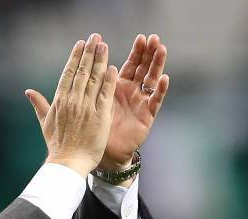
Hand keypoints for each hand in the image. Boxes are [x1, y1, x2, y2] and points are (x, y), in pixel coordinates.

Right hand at [25, 33, 117, 176]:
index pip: (68, 73)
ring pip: (94, 79)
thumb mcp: (45, 123)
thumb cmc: (57, 146)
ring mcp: (86, 108)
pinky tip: (111, 67)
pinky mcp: (100, 116)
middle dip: (89, 53)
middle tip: (95, 37)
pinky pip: (105, 94)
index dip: (75, 57)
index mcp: (59, 101)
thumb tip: (28, 92)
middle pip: (82, 72)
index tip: (80, 44)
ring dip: (99, 60)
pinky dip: (108, 80)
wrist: (68, 163)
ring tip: (104, 45)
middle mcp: (73, 101)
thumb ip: (39, 105)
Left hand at [101, 34, 169, 170]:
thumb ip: (90, 85)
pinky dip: (160, 90)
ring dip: (157, 65)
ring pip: (152, 80)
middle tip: (153, 38)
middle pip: (144, 69)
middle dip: (149, 53)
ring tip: (162, 49)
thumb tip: (83, 64)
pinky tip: (165, 79)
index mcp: (118, 87)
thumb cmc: (95, 128)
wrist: (102, 152)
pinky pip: (155, 101)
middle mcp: (132, 93)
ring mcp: (141, 103)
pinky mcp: (147, 116)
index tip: (141, 37)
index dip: (137, 52)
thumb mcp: (91, 102)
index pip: (131, 65)